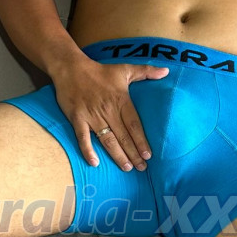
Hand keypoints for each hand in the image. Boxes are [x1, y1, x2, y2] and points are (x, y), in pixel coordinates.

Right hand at [51, 56, 169, 170]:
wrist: (71, 68)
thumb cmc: (100, 71)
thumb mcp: (125, 68)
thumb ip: (146, 71)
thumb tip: (166, 71)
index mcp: (121, 100)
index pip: (134, 125)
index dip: (141, 141)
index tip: (148, 155)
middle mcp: (108, 111)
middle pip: (123, 136)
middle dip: (133, 153)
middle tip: (142, 168)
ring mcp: (92, 116)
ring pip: (107, 140)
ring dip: (117, 155)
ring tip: (127, 168)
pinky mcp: (77, 119)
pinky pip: (83, 138)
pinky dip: (88, 150)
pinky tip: (94, 163)